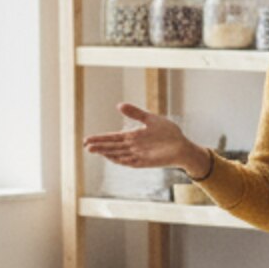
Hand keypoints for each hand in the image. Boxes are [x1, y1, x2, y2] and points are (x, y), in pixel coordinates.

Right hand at [84, 103, 201, 176]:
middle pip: (112, 147)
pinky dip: (121, 160)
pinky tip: (111, 158)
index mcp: (132, 136)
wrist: (182, 145)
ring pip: (118, 154)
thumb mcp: (151, 119)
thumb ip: (135, 113)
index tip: (87, 139)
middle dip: (99, 146)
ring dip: (106, 153)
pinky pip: (130, 162)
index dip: (100, 138)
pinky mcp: (145, 162)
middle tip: (86, 146)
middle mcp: (133, 147)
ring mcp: (138, 155)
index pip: (112, 138)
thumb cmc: (168, 132)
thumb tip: (119, 105)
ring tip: (93, 150)